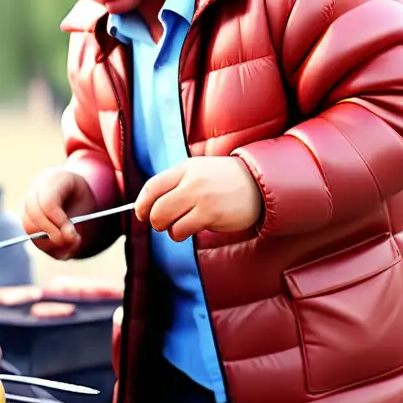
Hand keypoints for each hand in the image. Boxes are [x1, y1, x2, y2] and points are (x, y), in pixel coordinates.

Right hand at [20, 167, 98, 258]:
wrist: (73, 193)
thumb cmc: (81, 197)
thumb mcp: (86, 204)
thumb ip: (76, 222)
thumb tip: (68, 239)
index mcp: (53, 178)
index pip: (48, 203)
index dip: (59, 222)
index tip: (73, 235)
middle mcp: (34, 188)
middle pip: (34, 214)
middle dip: (52, 233)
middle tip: (70, 243)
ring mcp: (25, 201)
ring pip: (28, 225)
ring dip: (48, 241)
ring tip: (68, 245)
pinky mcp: (23, 215)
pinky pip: (30, 234)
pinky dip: (45, 244)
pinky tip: (60, 245)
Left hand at [134, 156, 262, 240]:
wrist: (260, 184)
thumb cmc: (225, 181)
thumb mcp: (199, 172)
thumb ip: (177, 183)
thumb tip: (149, 205)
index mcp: (186, 168)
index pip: (152, 186)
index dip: (142, 203)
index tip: (142, 213)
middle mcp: (191, 181)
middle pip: (156, 207)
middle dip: (154, 221)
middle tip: (162, 224)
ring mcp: (202, 197)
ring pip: (167, 220)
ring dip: (169, 229)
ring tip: (180, 227)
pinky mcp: (211, 214)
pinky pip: (182, 229)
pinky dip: (181, 233)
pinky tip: (192, 229)